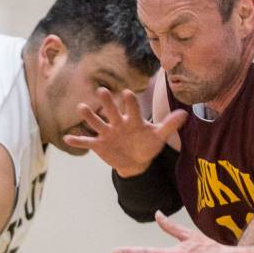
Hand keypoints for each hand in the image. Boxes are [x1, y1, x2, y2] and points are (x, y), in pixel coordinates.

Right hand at [62, 88, 186, 173]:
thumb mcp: (159, 136)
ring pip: (96, 122)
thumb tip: (186, 114)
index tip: (128, 94)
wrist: (136, 162)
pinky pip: (87, 142)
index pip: (131, 108)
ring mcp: (107, 133)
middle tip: (102, 91)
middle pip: (111, 110)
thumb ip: (169, 125)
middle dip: (107, 102)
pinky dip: (78, 140)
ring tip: (81, 107)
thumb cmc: (147, 145)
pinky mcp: (99, 144)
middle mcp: (117, 122)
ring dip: (89, 115)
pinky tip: (67, 138)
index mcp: (132, 119)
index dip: (130, 102)